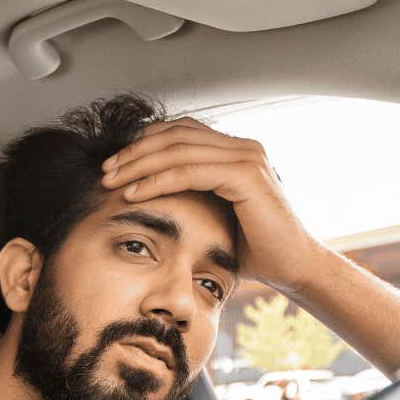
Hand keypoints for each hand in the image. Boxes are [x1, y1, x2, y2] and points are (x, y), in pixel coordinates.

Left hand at [99, 117, 333, 295]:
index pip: (181, 132)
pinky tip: (134, 194)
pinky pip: (189, 171)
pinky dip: (157, 180)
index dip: (145, 143)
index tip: (116, 164)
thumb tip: (156, 193)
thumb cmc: (257, 249)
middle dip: (135, 151)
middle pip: (175, 134)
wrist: (293, 268)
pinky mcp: (245, 175)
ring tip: (112, 182)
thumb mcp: (219, 216)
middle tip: (106, 170)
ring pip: (177, 149)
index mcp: (237, 151)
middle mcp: (243, 147)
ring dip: (139, 164)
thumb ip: (196, 196)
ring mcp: (246, 157)